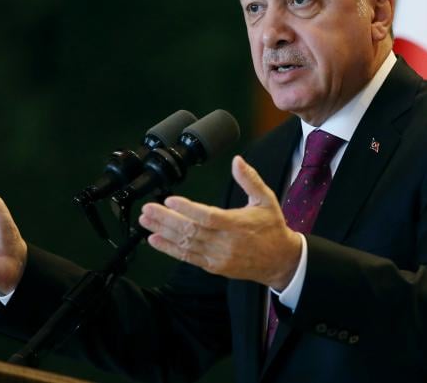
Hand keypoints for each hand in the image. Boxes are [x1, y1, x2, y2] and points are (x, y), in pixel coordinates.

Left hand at [139, 155, 300, 289]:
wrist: (280, 261)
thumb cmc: (272, 228)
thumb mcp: (266, 199)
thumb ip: (250, 179)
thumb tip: (237, 160)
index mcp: (237, 224)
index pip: (208, 216)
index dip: (188, 209)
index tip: (170, 200)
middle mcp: (225, 242)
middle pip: (191, 231)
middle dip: (166, 220)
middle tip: (148, 209)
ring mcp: (218, 256)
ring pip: (185, 244)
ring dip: (163, 232)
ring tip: (145, 221)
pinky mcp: (213, 266)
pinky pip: (187, 257)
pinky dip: (169, 249)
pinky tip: (155, 240)